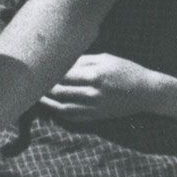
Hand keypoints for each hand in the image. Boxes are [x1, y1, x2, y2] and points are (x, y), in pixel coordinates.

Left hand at [44, 51, 168, 121]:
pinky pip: (73, 117)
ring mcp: (94, 107)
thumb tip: (62, 60)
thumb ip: (83, 60)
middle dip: (44, 88)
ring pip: (63, 107)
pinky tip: (52, 107)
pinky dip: (60, 113)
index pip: (64, 74)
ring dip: (48, 103)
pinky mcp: (96, 116)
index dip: (48, 72)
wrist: (146, 92)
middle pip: (60, 91)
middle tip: (31, 82)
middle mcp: (92, 93)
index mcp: (95, 75)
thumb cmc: (126, 70)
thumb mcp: (106, 59)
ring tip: (36, 97)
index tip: (37, 68)